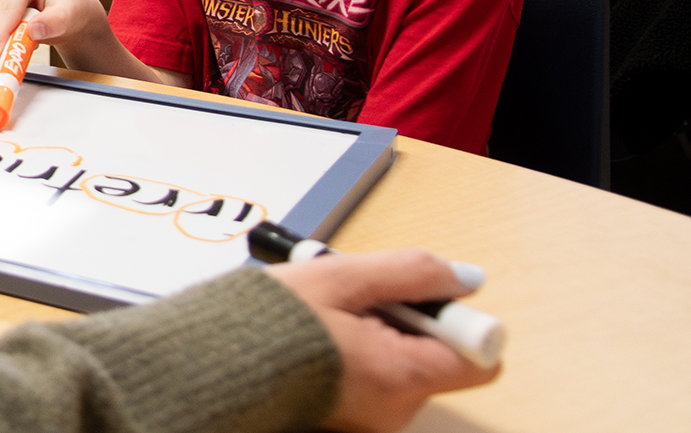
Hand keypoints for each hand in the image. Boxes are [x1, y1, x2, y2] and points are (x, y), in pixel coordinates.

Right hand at [0, 0, 110, 60]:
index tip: (3, 53)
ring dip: (5, 40)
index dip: (2, 32)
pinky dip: (2, 41)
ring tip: (31, 36)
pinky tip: (20, 34)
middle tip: (28, 48)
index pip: (7, 7)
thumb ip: (54, 22)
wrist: (66, 12)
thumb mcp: (69, 14)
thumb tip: (33, 30)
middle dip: (5, 40)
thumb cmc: (69, 7)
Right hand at [265, 250, 500, 432]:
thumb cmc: (267, 323)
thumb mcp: (341, 277)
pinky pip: (383, 380)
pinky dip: (365, 354)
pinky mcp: (355, 421)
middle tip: (357, 301)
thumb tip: (464, 277)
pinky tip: (327, 338)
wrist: (209, 364)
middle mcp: (397, 411)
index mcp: (401, 377)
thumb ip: (411, 273)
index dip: (455, 318)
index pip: (481, 356)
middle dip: (410, 320)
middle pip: (441, 357)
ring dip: (384, 334)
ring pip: (410, 366)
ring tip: (332, 318)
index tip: (415, 300)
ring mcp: (376, 421)